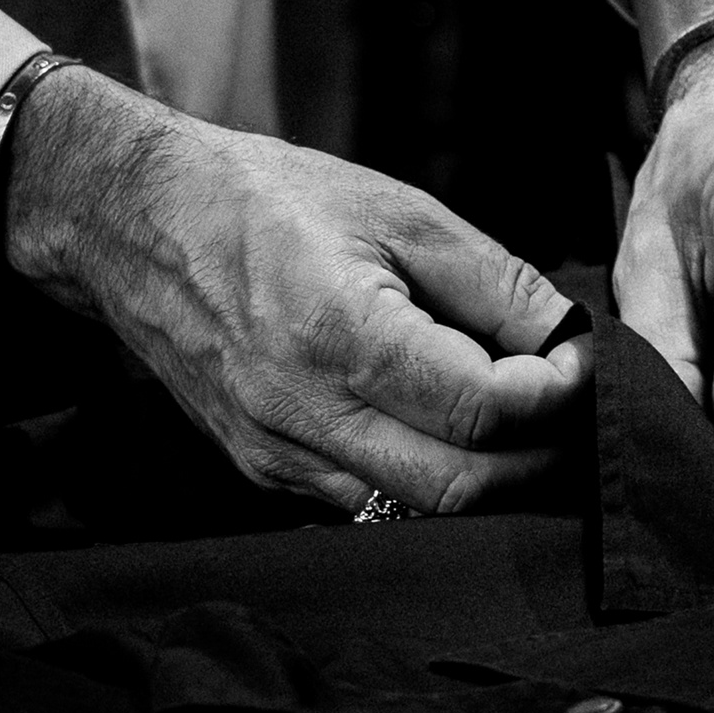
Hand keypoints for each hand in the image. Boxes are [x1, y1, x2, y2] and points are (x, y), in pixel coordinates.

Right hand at [2, 67, 589, 513]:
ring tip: (516, 424)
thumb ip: (495, 283)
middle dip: (536, 457)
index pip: (480, 408)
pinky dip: (423, 483)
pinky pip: (367, 506)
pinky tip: (444, 435)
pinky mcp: (262, 472)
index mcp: (337, 332)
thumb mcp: (397, 210)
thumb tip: (569, 339)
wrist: (136, 223)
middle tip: (567, 410)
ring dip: (485, 482)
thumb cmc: (267, 200)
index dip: (552, 394)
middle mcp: (300, 411)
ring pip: (416, 512)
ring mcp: (275, 454)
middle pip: (459, 485)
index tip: (577, 361)